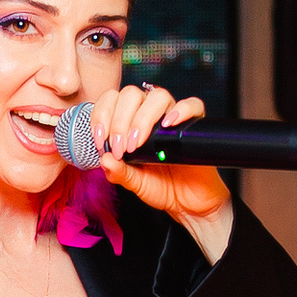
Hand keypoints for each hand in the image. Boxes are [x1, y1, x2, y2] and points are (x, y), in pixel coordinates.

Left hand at [88, 83, 233, 262]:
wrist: (187, 202)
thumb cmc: (160, 187)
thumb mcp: (133, 182)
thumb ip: (118, 172)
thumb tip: (104, 159)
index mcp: (130, 121)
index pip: (112, 101)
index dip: (102, 116)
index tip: (101, 141)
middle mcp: (150, 115)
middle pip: (131, 94)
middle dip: (120, 121)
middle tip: (121, 148)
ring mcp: (173, 117)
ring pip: (158, 96)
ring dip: (142, 118)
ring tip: (138, 144)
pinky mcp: (194, 125)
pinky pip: (192, 105)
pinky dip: (180, 110)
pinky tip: (168, 125)